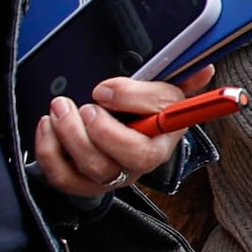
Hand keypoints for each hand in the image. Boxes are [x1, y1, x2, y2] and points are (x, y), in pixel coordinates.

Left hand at [32, 66, 207, 197]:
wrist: (127, 128)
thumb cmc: (147, 112)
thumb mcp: (164, 93)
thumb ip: (180, 81)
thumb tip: (203, 70)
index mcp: (159, 144)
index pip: (144, 148)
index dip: (119, 127)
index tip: (102, 93)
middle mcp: (135, 166)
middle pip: (112, 164)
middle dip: (90, 133)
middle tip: (80, 106)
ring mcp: (109, 176)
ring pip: (87, 169)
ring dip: (67, 135)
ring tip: (60, 108)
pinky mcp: (82, 181)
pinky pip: (61, 177)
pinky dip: (48, 150)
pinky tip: (48, 126)